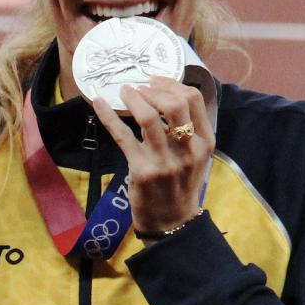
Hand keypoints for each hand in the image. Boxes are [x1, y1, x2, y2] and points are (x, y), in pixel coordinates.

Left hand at [91, 76, 212, 235]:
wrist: (172, 224)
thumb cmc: (181, 186)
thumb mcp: (195, 158)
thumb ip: (187, 131)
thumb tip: (164, 96)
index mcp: (205, 143)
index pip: (194, 100)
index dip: (172, 83)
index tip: (156, 80)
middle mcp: (188, 150)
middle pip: (175, 104)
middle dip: (154, 89)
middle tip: (140, 87)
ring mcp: (165, 161)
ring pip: (149, 118)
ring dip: (133, 98)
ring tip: (124, 92)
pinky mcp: (141, 171)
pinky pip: (123, 136)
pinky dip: (108, 116)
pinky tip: (99, 104)